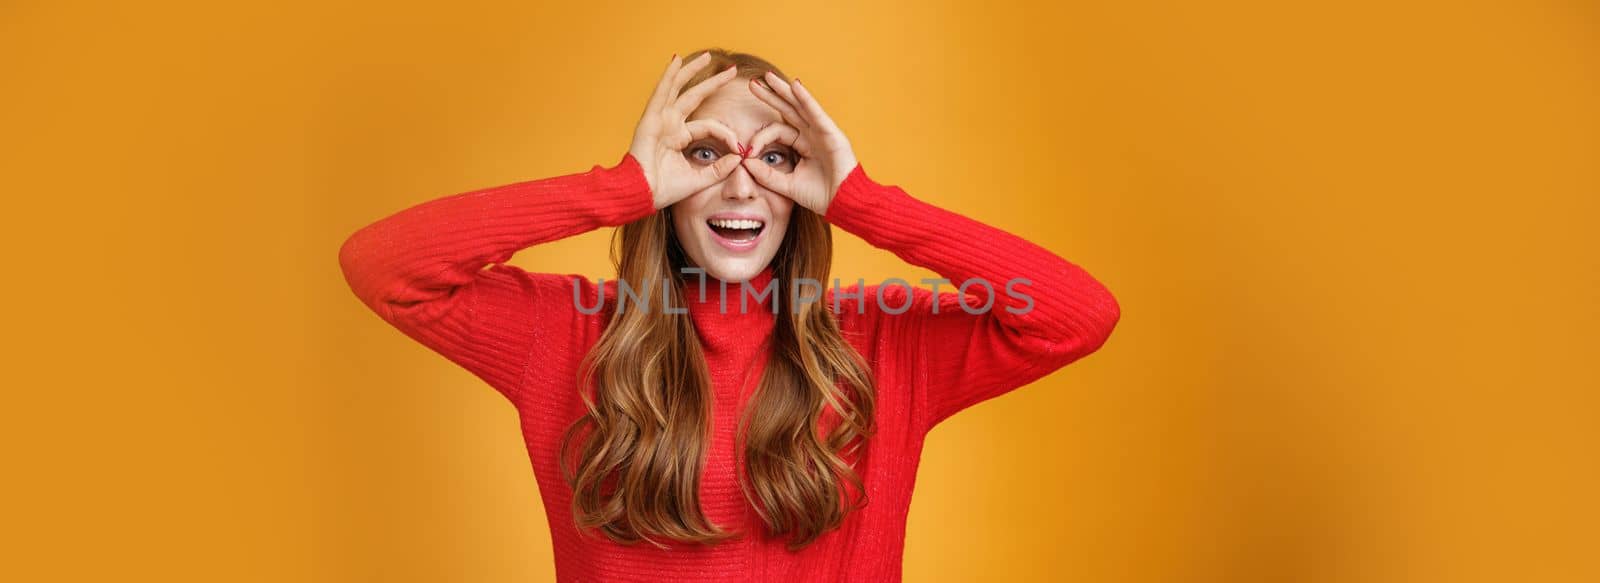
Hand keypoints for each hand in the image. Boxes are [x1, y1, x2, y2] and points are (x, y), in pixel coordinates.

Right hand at [630, 53, 745, 209]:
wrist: (641, 194)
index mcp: (679, 137)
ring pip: (678, 88)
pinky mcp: (651, 118)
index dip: (726, 134)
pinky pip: (661, 92)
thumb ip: (719, 169)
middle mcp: (670, 124)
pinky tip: (676, 60)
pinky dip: (669, 75)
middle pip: (694, 96)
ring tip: (707, 56)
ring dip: (692, 70)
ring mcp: (660, 119)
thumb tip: (739, 158)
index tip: (740, 148)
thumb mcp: (699, 178)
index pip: (709, 126)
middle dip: (713, 83)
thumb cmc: (664, 189)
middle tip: (731, 70)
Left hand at [741, 71, 858, 214]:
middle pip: (788, 110)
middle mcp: (812, 135)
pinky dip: (806, 99)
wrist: (843, 204)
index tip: (746, 151)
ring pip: (800, 106)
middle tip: (752, 83)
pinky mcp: (832, 134)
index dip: (760, 138)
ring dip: (784, 90)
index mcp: (802, 145)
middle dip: (771, 96)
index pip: (777, 131)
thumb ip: (766, 175)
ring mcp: (822, 132)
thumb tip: (744, 162)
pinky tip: (795, 86)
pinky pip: (816, 113)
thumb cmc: (820, 196)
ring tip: (768, 77)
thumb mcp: (787, 185)